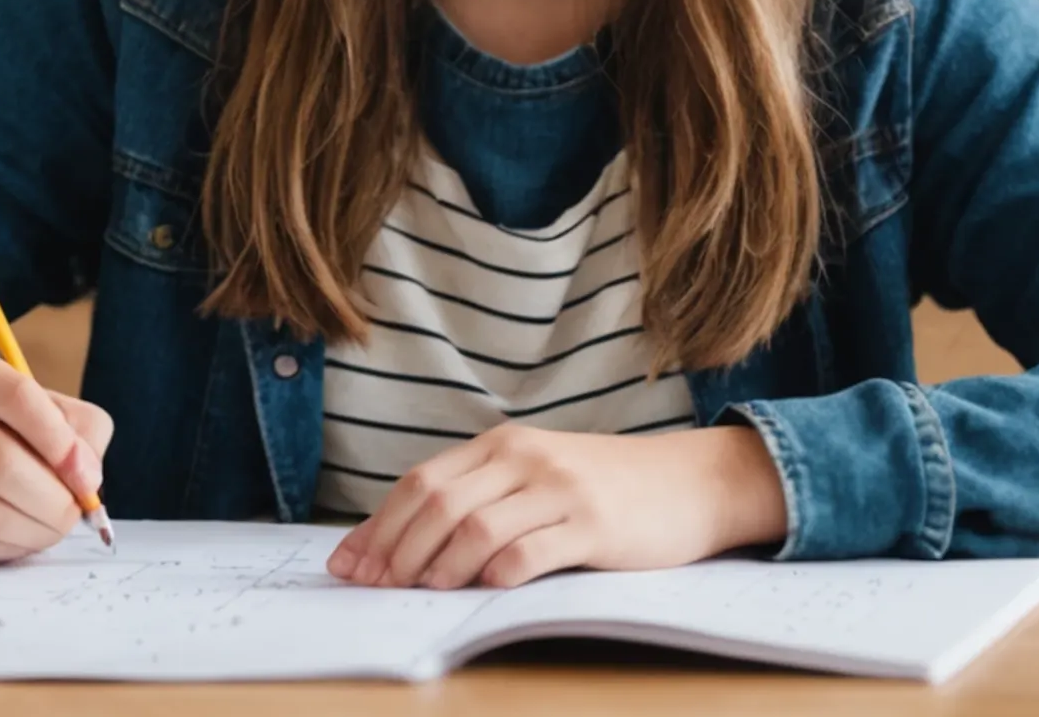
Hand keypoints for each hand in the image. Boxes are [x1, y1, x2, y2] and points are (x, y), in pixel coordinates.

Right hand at [0, 343, 113, 563]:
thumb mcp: (33, 406)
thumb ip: (76, 428)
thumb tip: (87, 479)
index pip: (17, 397)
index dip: (62, 442)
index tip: (86, 478)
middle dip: (53, 500)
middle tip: (73, 515)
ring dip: (32, 532)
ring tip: (51, 530)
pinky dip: (3, 549)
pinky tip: (16, 539)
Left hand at [327, 423, 787, 589]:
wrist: (690, 481)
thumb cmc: (605, 487)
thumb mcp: (538, 476)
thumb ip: (483, 496)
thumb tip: (406, 544)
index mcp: (504, 446)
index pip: (421, 482)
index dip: (378, 526)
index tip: (348, 564)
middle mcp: (526, 459)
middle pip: (438, 503)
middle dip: (396, 550)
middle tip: (375, 588)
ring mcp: (560, 490)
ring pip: (477, 527)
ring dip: (438, 565)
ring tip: (421, 593)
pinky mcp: (594, 526)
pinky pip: (531, 552)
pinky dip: (496, 575)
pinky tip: (480, 591)